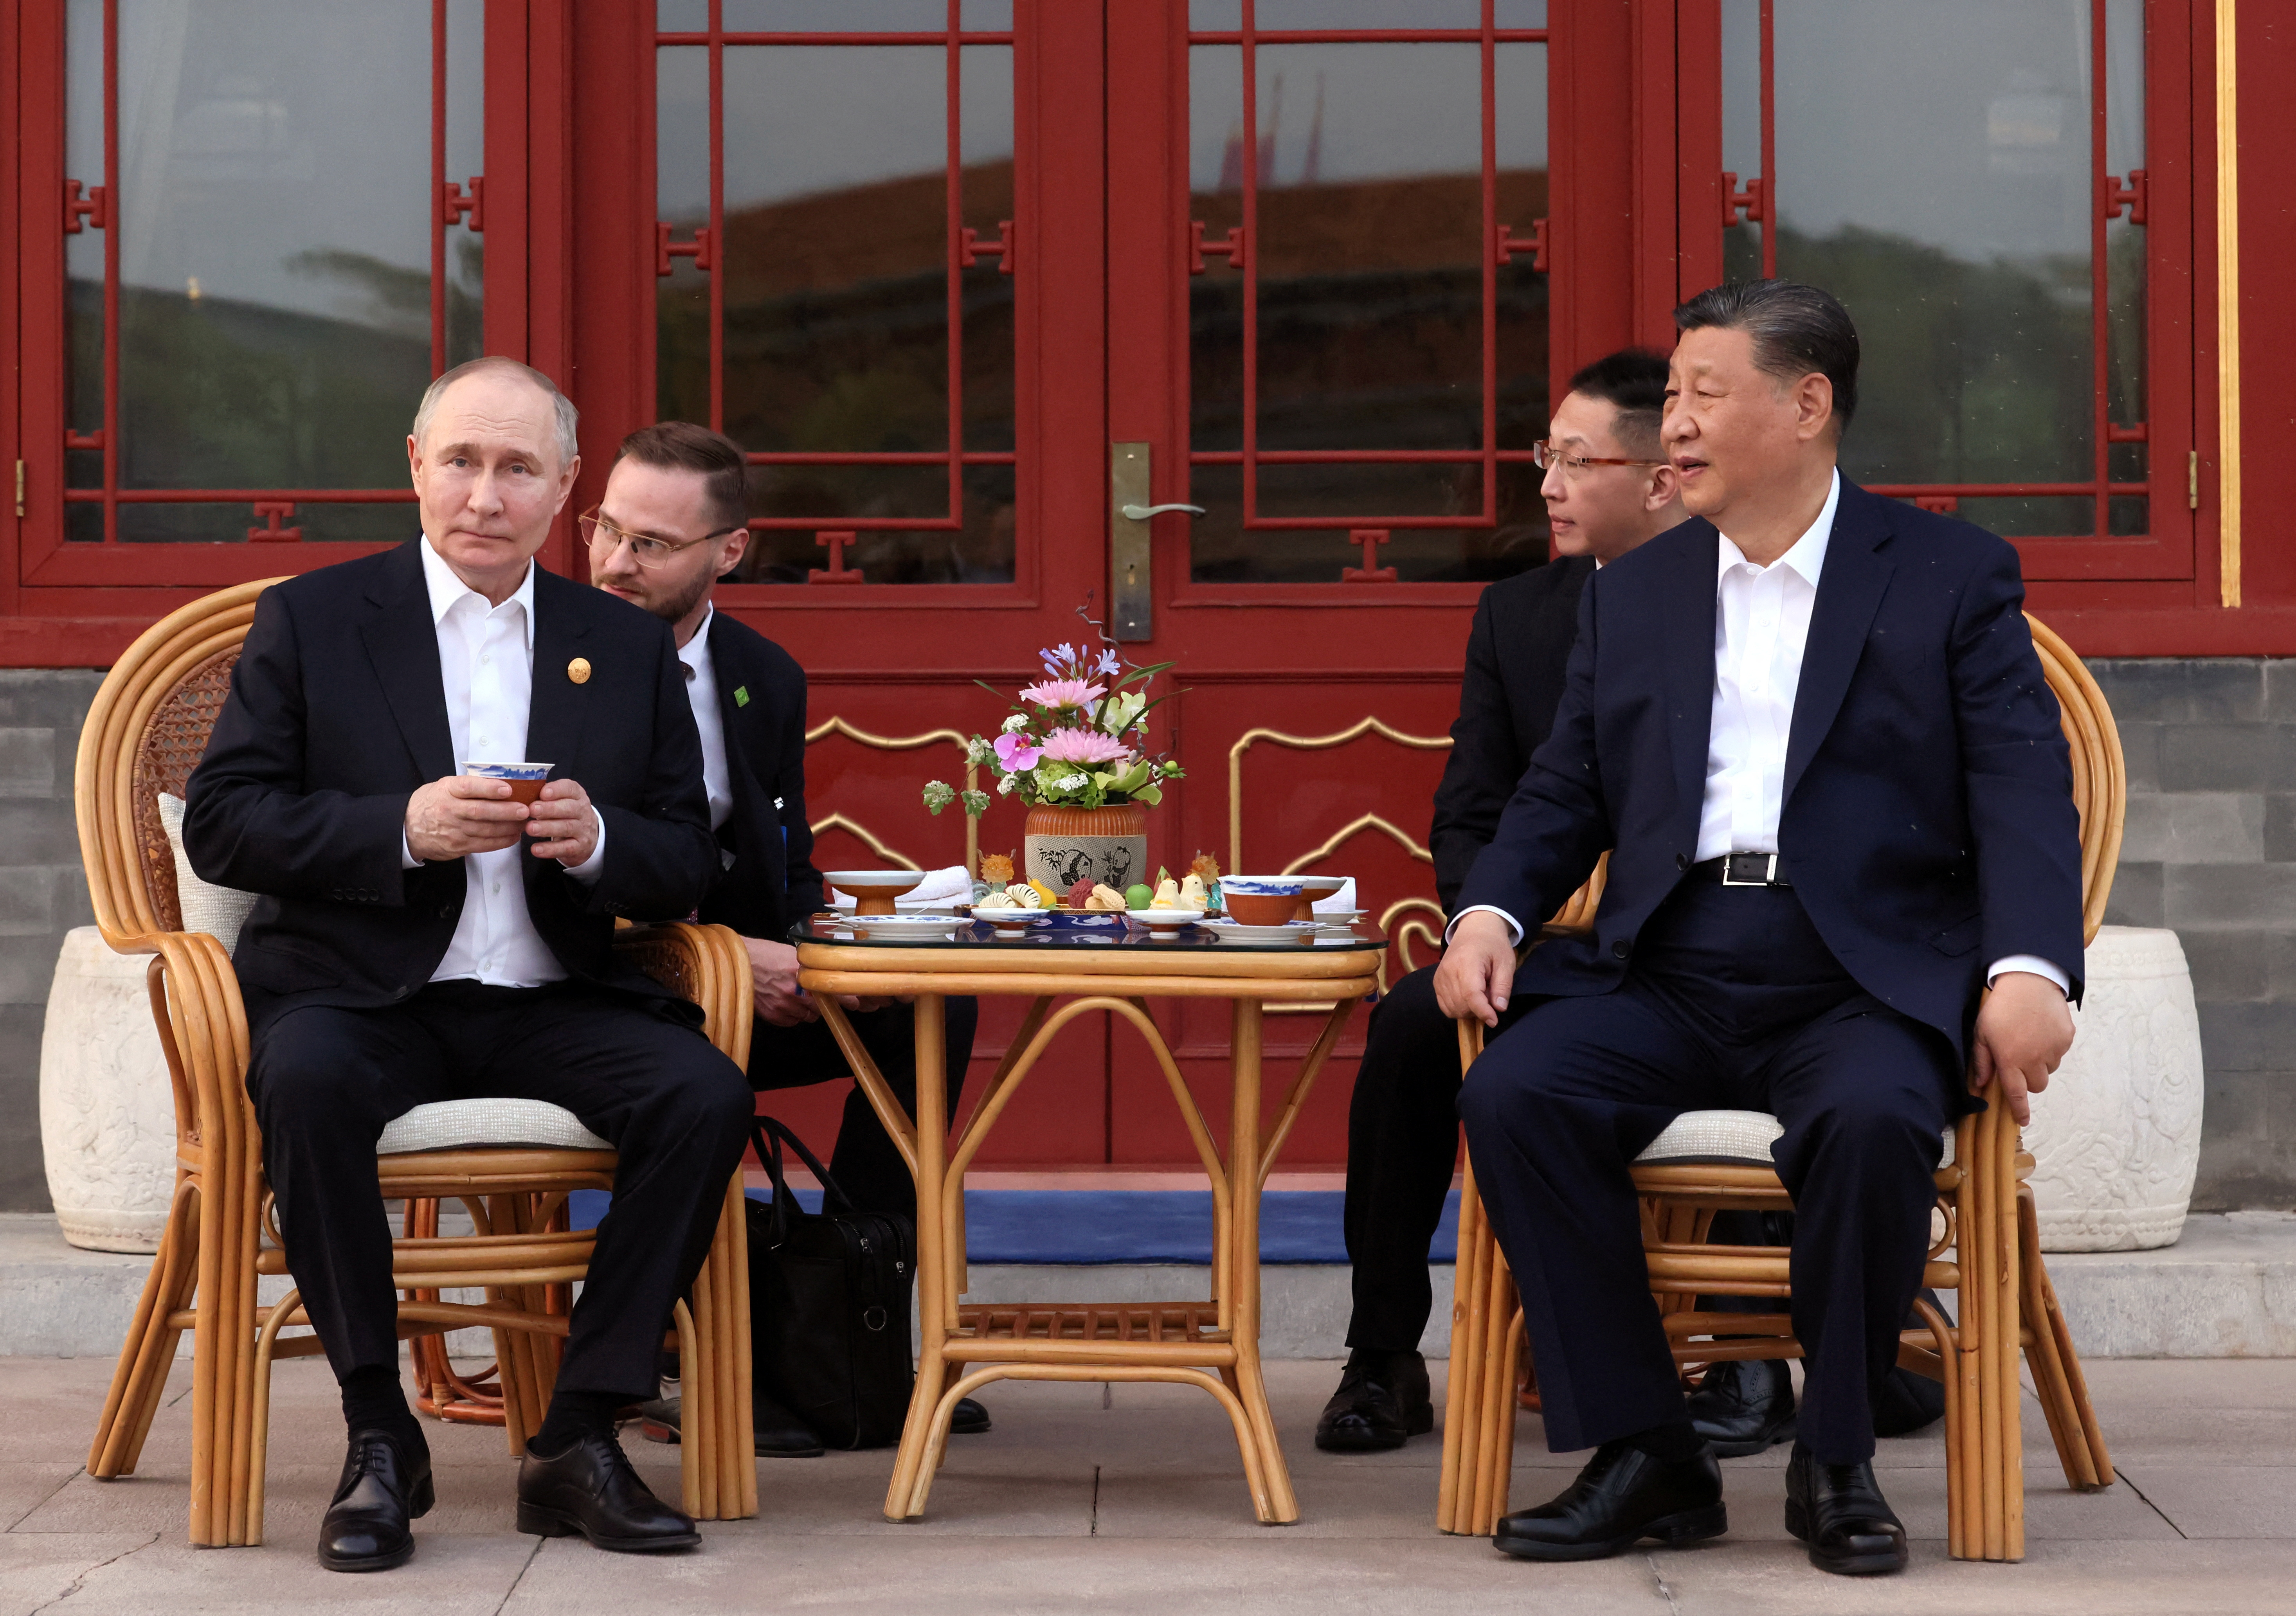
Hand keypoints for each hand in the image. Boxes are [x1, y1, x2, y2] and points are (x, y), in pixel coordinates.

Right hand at [405, 774, 529, 861]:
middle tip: (524, 809)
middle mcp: (449, 810)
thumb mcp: (444, 786)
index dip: (489, 788)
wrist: (408, 828)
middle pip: (480, 811)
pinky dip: (501, 841)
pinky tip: (514, 835)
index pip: (468, 787)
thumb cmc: (432, 802)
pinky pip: (483, 845)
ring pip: (485, 830)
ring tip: (524, 822)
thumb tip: (502, 784)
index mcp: (447, 790)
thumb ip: (468, 786)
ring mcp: (453, 830)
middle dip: (505, 811)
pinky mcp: (457, 847)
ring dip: (508, 827)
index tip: (508, 788)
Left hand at [524, 778, 598, 865]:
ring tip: (530, 828)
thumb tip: (523, 794)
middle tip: (532, 810)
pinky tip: (536, 849)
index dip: (557, 790)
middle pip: (568, 808)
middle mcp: (583, 811)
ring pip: (566, 827)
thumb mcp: (561, 801)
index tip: (542, 793)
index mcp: (577, 795)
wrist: (586, 837)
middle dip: (549, 809)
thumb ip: (546, 797)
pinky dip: (550, 849)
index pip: (570, 788)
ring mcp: (583, 830)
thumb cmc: (565, 815)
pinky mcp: (581, 847)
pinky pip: (565, 848)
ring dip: (547, 828)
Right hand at [744, 936, 868, 1026]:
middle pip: (821, 1008)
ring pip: (808, 1017)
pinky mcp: (774, 1016)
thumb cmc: (767, 955)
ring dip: (807, 1009)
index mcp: (802, 974)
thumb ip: (813, 968)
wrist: (740, 964)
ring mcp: (784, 1006)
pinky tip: (785, 1002)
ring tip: (797, 996)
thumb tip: (832, 975)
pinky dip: (793, 1015)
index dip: (847, 999)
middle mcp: (795, 992)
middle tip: (818, 996)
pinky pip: (793, 1021)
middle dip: (823, 1004)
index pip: (832, 990)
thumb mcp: (794, 956)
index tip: (857, 1002)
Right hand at [1435, 911, 1517, 1026]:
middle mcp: (1448, 970)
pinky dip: (1458, 1009)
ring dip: (1469, 1011)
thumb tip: (1499, 1009)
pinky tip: (1469, 999)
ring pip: (1452, 1009)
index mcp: (1467, 962)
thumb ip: (1503, 986)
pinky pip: (1445, 1006)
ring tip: (1481, 996)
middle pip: (1461, 1005)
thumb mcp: (1506, 962)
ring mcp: (1439, 977)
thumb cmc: (1493, 945)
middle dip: (1478, 1011)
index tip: (1494, 1021)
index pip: (1471, 994)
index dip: (1482, 1011)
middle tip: (1491, 998)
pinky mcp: (1436, 982)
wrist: (1474, 930)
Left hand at [1969, 970, 2073, 1126]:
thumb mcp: (1981, 1033)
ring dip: (2040, 1063)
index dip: (2020, 1110)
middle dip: (2028, 1080)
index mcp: (2010, 1059)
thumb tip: (1980, 1085)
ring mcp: (2053, 1049)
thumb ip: (1982, 1061)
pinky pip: (2060, 1053)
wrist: (2028, 982)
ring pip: (2049, 1070)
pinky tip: (2041, 1031)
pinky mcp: (2066, 1038)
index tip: (2023, 1121)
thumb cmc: (2000, 1007)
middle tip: (2019, 1062)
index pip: (2017, 1093)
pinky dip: (2051, 1048)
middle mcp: (2034, 1058)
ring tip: (2029, 1040)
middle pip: (2037, 1085)